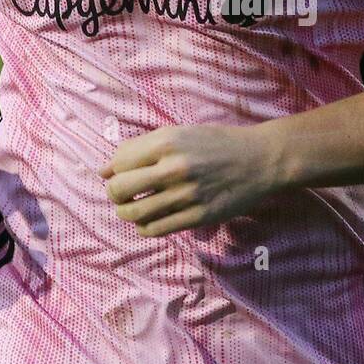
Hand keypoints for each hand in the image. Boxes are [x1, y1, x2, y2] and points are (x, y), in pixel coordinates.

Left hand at [98, 123, 283, 236]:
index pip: (118, 162)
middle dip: (114, 194)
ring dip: (127, 213)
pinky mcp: (198, 217)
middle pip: (119, 189)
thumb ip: (141, 148)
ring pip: (135, 213)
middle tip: (123, 194)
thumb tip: (103, 170)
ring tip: (133, 208)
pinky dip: (145, 228)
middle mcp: (173, 168)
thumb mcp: (179, 134)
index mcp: (167, 142)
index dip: (114, 170)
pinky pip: (156, 229)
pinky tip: (150, 220)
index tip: (121, 174)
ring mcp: (186, 195)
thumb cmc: (216, 143)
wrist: (260, 160)